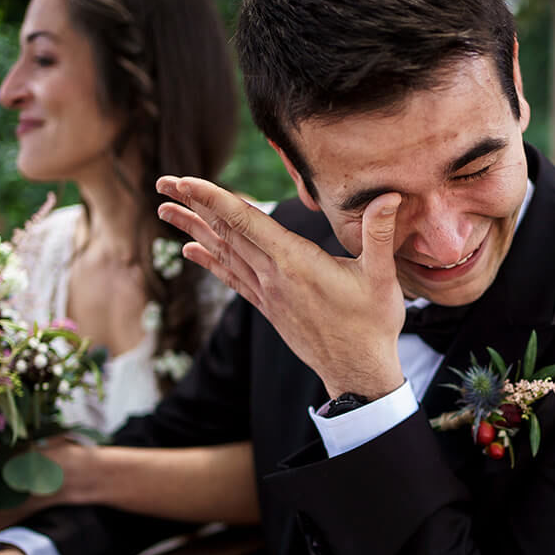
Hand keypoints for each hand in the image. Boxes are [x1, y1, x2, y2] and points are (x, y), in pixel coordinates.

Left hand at [157, 176, 405, 399]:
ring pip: (224, 253)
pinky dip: (210, 261)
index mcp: (295, 263)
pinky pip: (232, 278)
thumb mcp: (381, 277)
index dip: (213, 198)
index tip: (184, 180)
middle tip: (164, 181)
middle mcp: (273, 277)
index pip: (246, 222)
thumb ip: (379, 234)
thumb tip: (390, 195)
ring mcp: (268, 294)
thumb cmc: (373, 325)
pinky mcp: (269, 308)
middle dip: (193, 204)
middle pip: (226, 233)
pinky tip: (191, 251)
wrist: (358, 374)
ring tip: (165, 209)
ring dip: (194, 229)